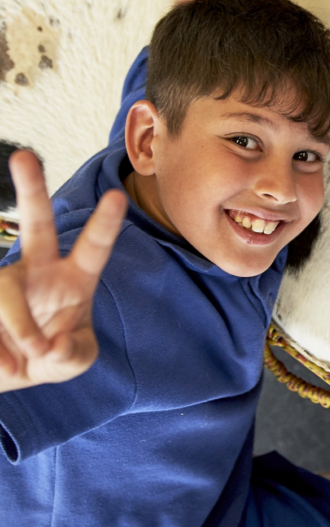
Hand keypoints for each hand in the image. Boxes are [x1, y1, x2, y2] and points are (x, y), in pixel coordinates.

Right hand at [0, 151, 126, 391]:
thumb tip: (52, 346)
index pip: (94, 248)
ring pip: (6, 291)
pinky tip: (4, 369)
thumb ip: (74, 354)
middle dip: (31, 190)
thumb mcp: (74, 359)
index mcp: (74, 278)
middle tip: (24, 155)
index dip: (104, 223)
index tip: (116, 195)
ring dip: (20, 328)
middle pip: (36, 225)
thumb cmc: (52, 356)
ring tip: (26, 361)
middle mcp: (37, 271)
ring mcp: (5, 284)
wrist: (8, 375)